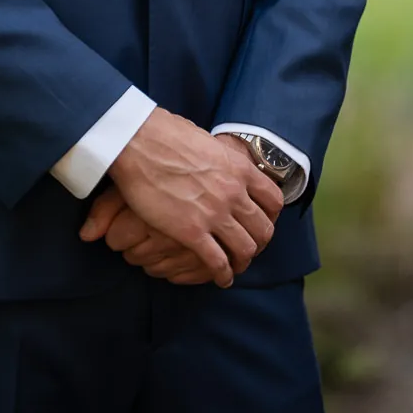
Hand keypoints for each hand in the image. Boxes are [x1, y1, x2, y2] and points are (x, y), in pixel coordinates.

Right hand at [80, 112, 281, 287]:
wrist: (139, 141)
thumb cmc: (166, 134)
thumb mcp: (207, 141)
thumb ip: (219, 159)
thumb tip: (217, 161)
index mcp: (239, 168)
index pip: (273, 200)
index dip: (270, 216)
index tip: (262, 222)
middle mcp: (234, 192)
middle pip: (263, 229)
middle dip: (259, 243)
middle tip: (248, 247)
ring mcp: (215, 214)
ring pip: (245, 249)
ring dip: (243, 261)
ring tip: (235, 266)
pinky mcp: (192, 232)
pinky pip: (218, 262)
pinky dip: (223, 274)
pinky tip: (221, 278)